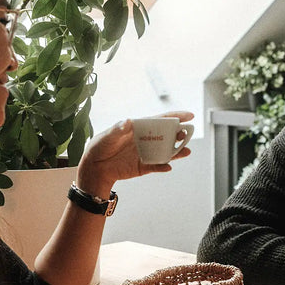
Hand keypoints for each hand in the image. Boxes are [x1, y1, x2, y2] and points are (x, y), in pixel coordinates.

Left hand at [76, 111, 193, 195]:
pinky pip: (157, 167)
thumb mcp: (107, 136)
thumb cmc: (100, 147)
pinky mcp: (144, 167)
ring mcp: (146, 153)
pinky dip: (163, 167)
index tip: (189, 115)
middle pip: (167, 135)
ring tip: (186, 151)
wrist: (95, 168)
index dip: (175, 117)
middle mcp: (146, 139)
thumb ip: (118, 129)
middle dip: (179, 134)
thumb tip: (128, 122)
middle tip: (188, 133)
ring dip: (177, 151)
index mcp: (140, 128)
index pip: (160, 120)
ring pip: (166, 152)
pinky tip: (168, 167)